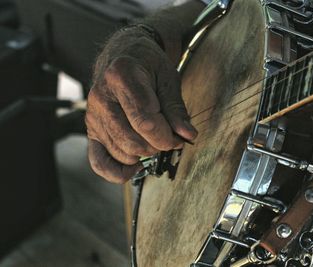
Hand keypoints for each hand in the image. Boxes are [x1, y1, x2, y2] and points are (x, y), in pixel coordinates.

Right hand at [85, 27, 196, 183]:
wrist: (123, 54)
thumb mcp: (168, 78)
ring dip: (144, 155)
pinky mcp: (90, 130)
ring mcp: (93, 116)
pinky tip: (135, 166)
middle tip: (170, 137)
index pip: (145, 123)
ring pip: (121, 153)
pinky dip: (117, 172)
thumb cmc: (148, 64)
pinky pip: (99, 162)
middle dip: (158, 146)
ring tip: (154, 140)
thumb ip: (176, 109)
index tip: (179, 137)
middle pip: (133, 141)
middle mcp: (101, 97)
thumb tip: (188, 135)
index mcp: (121, 77)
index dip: (167, 137)